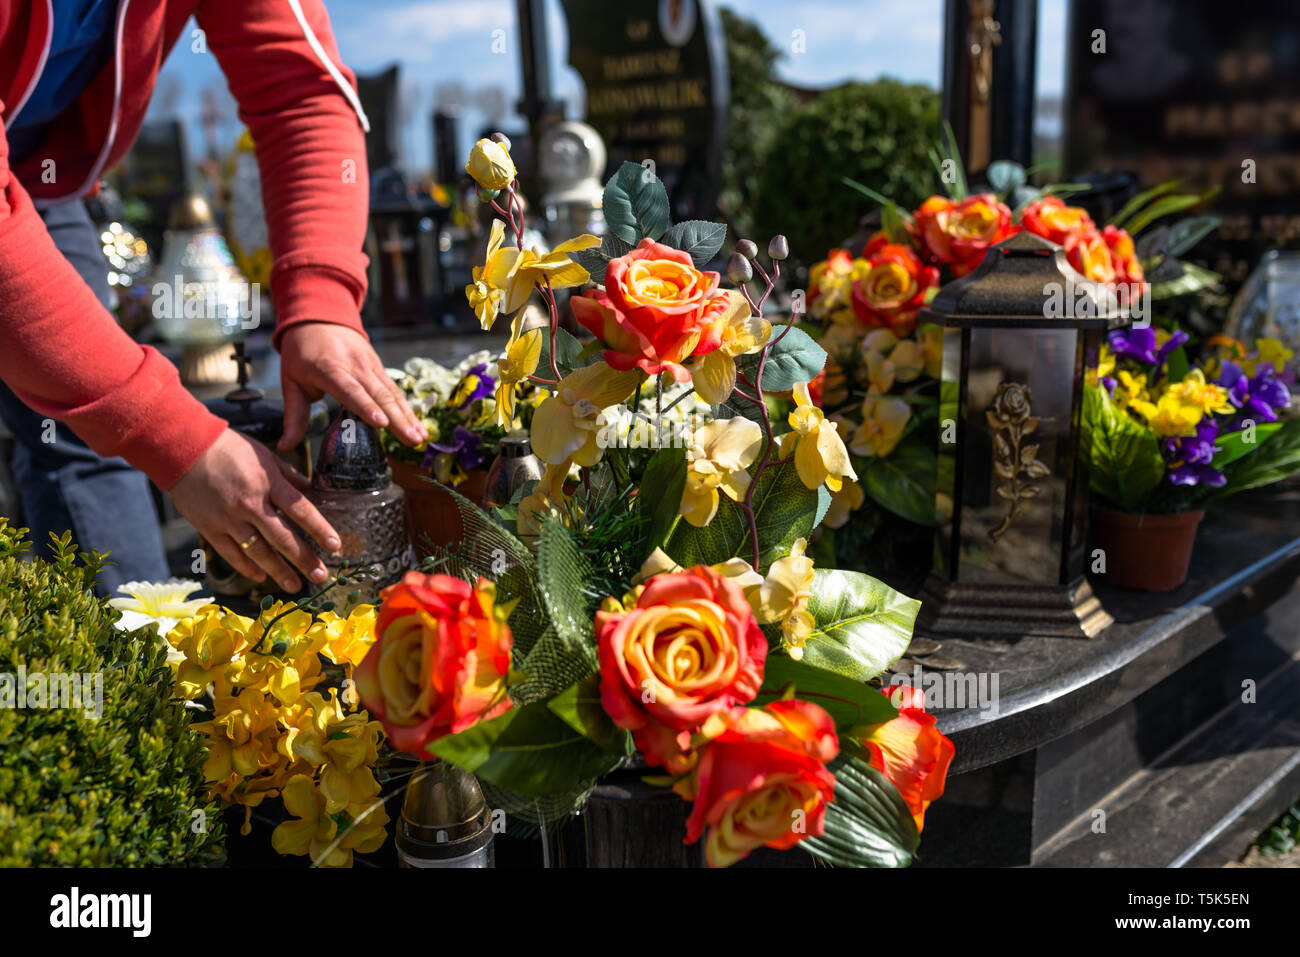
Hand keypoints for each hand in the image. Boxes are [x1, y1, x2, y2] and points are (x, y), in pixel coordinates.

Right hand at [170, 428, 339, 592]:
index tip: (336, 546)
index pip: (301, 510)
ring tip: (295, 586)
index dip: (320, 529)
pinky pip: (231, 553)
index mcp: (268, 483)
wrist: (182, 449)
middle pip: (283, 538)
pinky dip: (246, 567)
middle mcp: (251, 504)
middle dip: (304, 559)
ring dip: (278, 571)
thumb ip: (288, 475)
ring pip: (258, 551)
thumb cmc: (227, 448)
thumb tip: (309, 489)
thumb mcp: (264, 455)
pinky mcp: (209, 527)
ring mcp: (229, 518)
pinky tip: (260, 578)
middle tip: (321, 577)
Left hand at [277, 322, 425, 451]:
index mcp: (329, 370)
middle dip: (398, 419)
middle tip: (413, 441)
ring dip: (408, 416)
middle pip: (380, 395)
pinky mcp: (379, 367)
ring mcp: (370, 366)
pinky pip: (395, 390)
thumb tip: (284, 447)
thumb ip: (293, 417)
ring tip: (421, 437)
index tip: (382, 424)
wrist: (319, 318)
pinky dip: (407, 408)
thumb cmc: (301, 354)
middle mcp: (355, 366)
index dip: (367, 407)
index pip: (350, 390)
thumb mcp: (291, 383)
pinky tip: (418, 425)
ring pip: (392, 393)